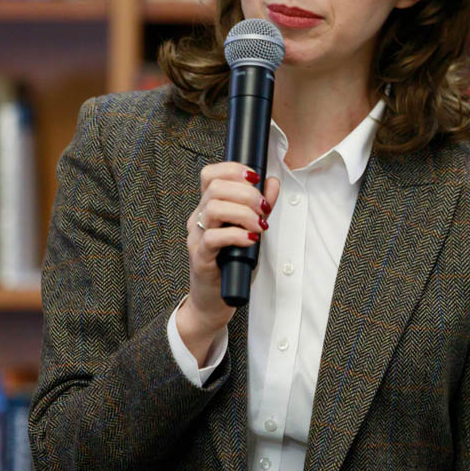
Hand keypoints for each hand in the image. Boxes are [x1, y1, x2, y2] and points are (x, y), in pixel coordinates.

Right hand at [178, 163, 279, 361]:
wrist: (213, 301)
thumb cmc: (231, 264)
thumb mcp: (250, 230)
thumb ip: (260, 206)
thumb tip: (273, 182)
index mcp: (207, 207)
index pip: (210, 174)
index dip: (233, 169)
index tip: (255, 179)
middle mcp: (198, 218)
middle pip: (215, 187)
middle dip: (246, 193)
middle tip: (263, 209)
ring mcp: (196, 237)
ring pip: (213, 208)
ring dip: (243, 213)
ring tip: (260, 226)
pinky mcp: (200, 258)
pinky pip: (213, 238)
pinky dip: (237, 235)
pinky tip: (251, 240)